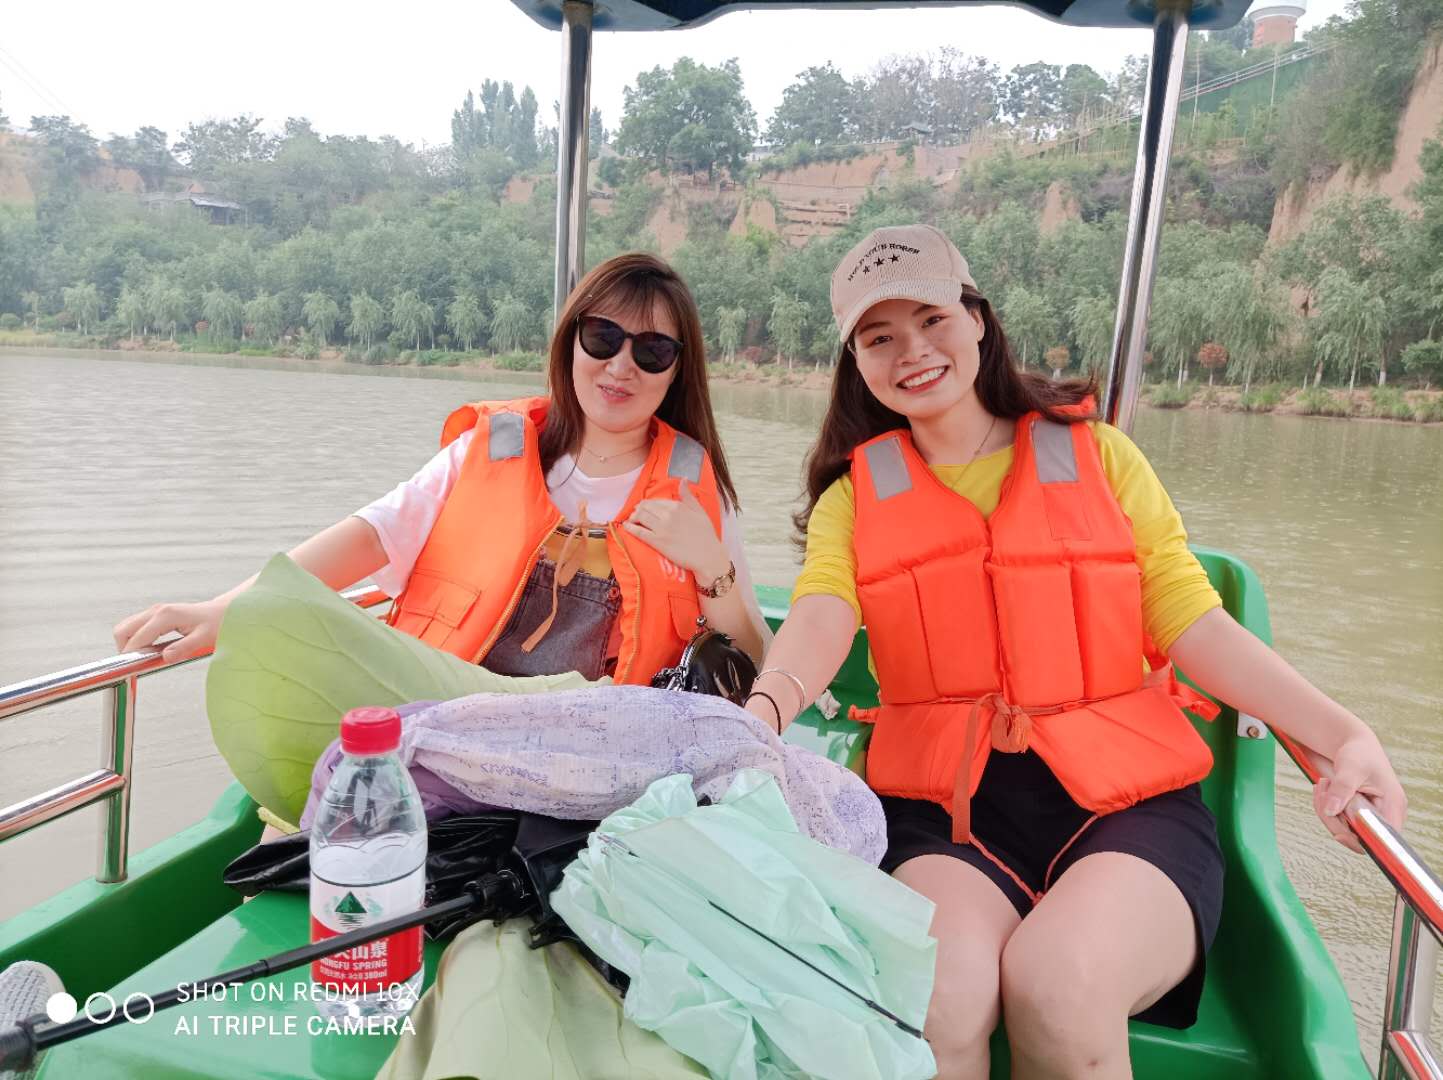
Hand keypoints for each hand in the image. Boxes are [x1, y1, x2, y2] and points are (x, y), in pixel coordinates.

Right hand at [112, 599, 227, 662]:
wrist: (223, 612)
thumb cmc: (216, 624)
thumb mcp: (203, 638)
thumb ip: (184, 648)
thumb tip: (165, 657)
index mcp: (165, 616)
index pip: (136, 639)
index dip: (131, 656)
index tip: (131, 670)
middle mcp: (156, 611)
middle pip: (123, 630)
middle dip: (124, 649)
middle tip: (136, 664)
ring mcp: (155, 611)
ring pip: (127, 628)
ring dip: (129, 644)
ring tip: (144, 658)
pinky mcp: (156, 615)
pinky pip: (136, 627)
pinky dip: (136, 639)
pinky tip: (149, 650)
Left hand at [622, 480, 727, 581]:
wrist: (708, 556)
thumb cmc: (706, 535)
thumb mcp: (700, 511)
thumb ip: (688, 496)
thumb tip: (684, 479)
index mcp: (677, 506)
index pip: (656, 501)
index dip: (648, 504)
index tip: (645, 507)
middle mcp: (668, 514)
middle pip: (645, 507)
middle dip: (638, 509)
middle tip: (636, 513)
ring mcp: (661, 528)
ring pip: (640, 516)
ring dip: (633, 517)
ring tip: (632, 520)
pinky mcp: (657, 542)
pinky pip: (639, 532)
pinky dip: (630, 528)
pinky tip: (626, 527)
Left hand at [1310, 731, 1406, 853]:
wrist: (1354, 744)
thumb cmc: (1358, 753)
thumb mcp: (1350, 768)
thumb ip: (1342, 789)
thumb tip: (1330, 812)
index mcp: (1393, 806)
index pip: (1383, 839)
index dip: (1362, 841)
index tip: (1339, 834)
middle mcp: (1385, 814)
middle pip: (1359, 837)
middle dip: (1334, 819)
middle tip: (1322, 791)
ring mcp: (1371, 815)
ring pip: (1345, 829)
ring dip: (1326, 810)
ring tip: (1322, 784)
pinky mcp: (1358, 813)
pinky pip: (1339, 821)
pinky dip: (1326, 807)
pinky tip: (1322, 788)